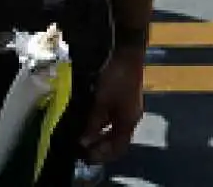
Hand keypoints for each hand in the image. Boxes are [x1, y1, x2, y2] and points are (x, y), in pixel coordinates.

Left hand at [81, 49, 147, 163]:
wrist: (127, 54)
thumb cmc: (116, 79)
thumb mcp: (101, 102)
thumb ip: (94, 122)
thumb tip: (85, 141)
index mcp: (129, 122)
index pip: (118, 147)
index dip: (103, 155)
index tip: (86, 158)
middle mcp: (130, 118)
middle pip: (116, 140)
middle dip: (100, 147)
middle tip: (82, 150)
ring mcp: (127, 108)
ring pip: (113, 129)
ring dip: (99, 135)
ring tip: (82, 138)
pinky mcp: (121, 99)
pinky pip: (110, 118)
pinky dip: (100, 124)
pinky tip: (88, 122)